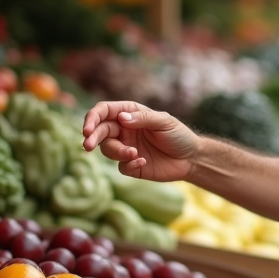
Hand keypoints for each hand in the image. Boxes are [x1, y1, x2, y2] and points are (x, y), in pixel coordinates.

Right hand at [82, 101, 196, 181]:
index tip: (87, 129)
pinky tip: (143, 161)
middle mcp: (124, 129)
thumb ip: (143, 119)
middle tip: (87, 145)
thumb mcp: (165, 122)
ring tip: (134, 153)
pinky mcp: (131, 165)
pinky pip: (121, 166)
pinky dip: (129, 164)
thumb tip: (121, 118)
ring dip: (116, 151)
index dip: (92, 118)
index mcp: (130, 114)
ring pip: (108, 149)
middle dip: (92, 137)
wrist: (191, 158)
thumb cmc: (179, 135)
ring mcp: (126, 147)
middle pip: (100, 131)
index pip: (104, 111)